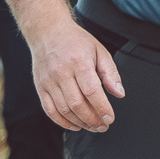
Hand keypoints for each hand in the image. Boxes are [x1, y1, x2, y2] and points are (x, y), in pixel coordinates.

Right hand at [31, 18, 124, 132]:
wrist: (48, 32)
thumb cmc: (75, 41)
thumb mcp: (99, 51)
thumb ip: (111, 73)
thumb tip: (119, 93)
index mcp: (79, 62)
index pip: (92, 91)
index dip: (102, 108)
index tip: (110, 118)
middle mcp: (61, 72)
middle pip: (77, 104)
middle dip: (93, 120)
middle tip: (103, 126)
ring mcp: (48, 81)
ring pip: (64, 110)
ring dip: (80, 123)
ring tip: (92, 126)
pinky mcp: (40, 87)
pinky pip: (50, 110)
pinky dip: (63, 122)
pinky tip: (75, 125)